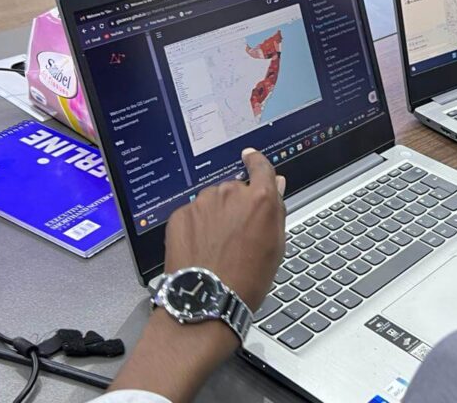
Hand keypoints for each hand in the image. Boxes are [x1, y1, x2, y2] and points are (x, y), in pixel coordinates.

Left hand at [108, 148, 285, 401]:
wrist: (207, 300)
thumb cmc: (248, 279)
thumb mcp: (275, 245)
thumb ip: (275, 210)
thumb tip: (276, 186)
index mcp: (260, 199)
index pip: (260, 166)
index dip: (256, 161)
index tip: (251, 157)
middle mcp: (230, 193)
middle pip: (235, 189)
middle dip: (236, 204)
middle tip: (237, 233)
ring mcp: (202, 203)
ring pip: (212, 201)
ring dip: (215, 215)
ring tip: (217, 246)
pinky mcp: (181, 215)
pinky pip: (193, 213)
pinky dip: (197, 226)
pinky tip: (201, 249)